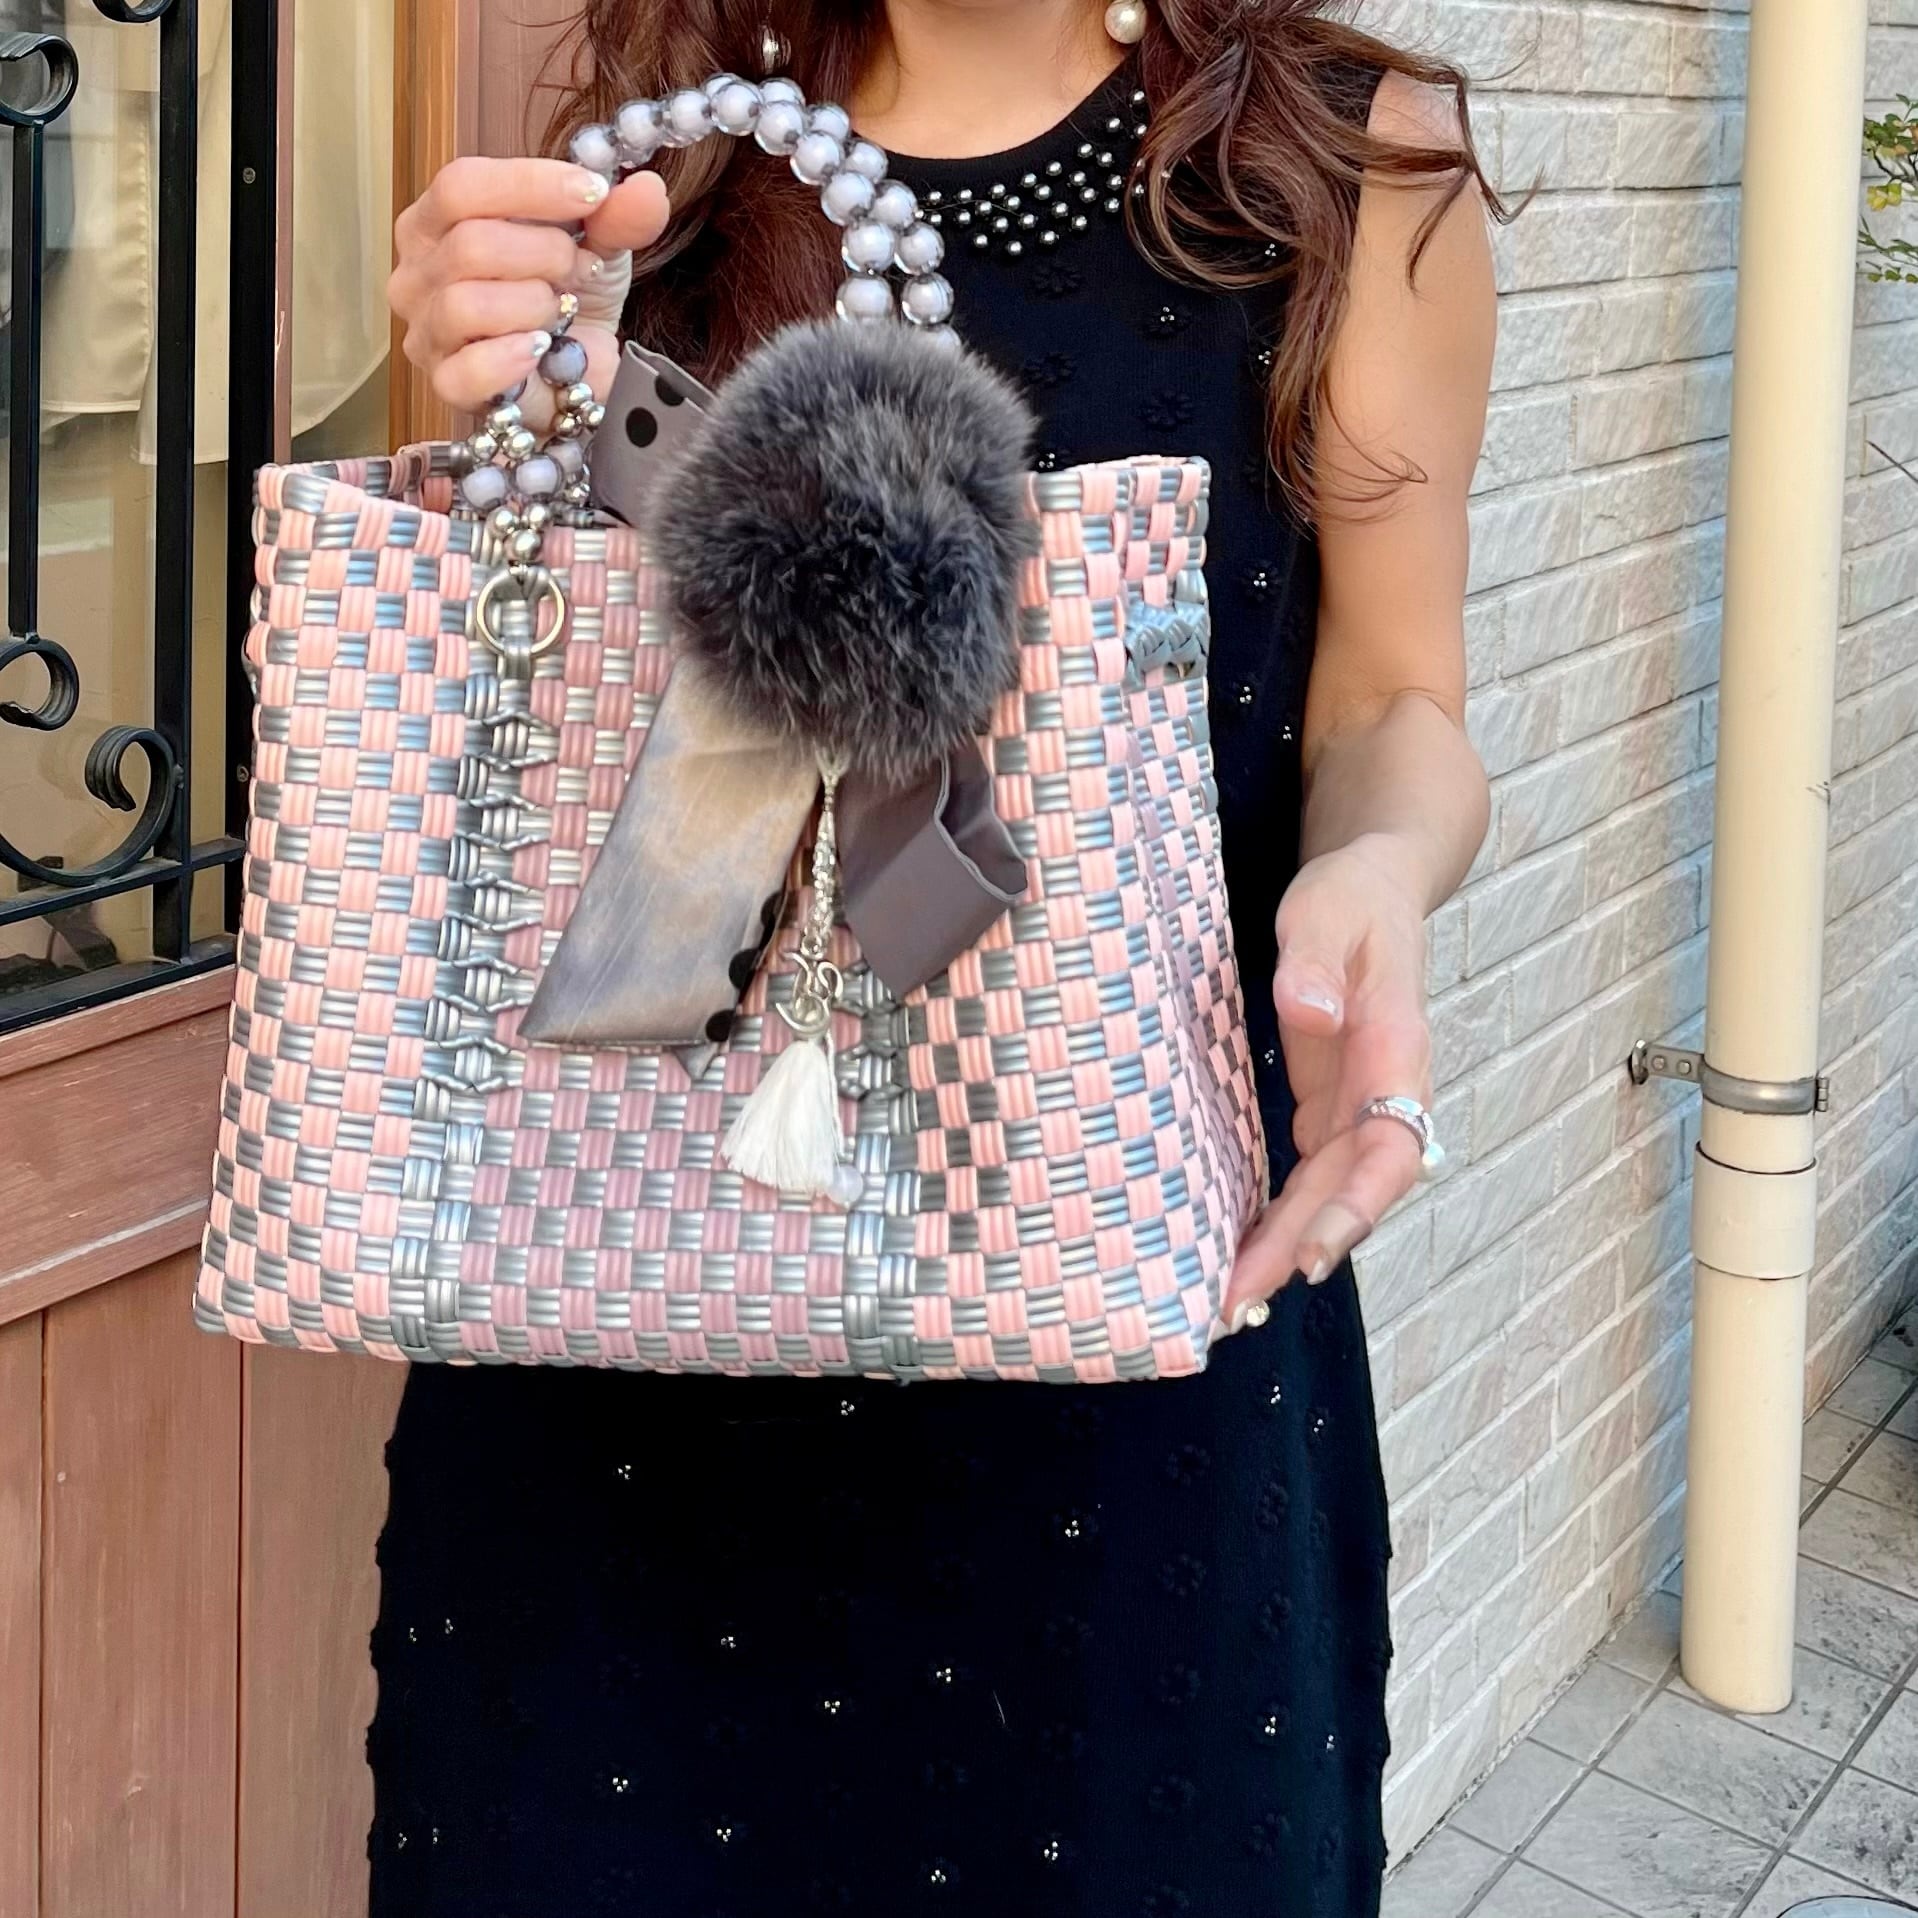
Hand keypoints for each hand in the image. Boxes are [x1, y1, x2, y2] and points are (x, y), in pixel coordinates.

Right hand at [389, 156, 668, 423]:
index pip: (461, 185)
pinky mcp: (447, 384)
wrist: (582, 374)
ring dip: (534, 304)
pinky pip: (467, 369)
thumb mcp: (598, 245)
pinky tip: (541, 349)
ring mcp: (427, 333)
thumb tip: (647, 190)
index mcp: (437, 222)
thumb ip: (615, 216)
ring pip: (467, 304)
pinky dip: (512, 357)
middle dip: (545, 253)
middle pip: (469, 244)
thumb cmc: (568, 301)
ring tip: (559, 313)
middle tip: (579, 269)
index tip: (592, 193)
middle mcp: (418, 273)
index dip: (530, 185)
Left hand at [1223, 833, 1433, 1326]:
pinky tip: (1238, 1254)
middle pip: (1351, 1192)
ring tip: (1229, 1301)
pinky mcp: (1326, 1107)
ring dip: (1286, 1249)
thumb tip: (1311, 1013)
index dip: (1358, 1207)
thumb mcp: (1328, 908)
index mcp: (1394, 1051)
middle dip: (1300, 1251)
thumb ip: (1317, 959)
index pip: (1391, 1148)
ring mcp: (1355, 1106)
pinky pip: (1307, 1178)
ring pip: (1327, 1194)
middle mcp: (1382, 1093)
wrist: (1374, 887)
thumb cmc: (1352, 896)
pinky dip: (1277, 1218)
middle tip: (1236, 1303)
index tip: (1316, 1255)